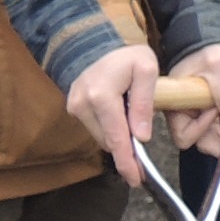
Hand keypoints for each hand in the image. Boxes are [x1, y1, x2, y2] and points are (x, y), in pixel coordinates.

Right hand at [67, 41, 163, 185]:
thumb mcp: (146, 70)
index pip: (116, 138)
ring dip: (118, 137)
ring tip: (133, 126)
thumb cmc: (126, 54)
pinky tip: (120, 118)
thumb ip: (145, 103)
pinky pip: (95, 127)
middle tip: (142, 161)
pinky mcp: (73, 107)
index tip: (136, 180)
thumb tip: (141, 137)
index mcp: (101, 96)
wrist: (96, 41)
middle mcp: (82, 104)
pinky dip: (109, 128)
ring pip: (102, 136)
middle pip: (109, 141)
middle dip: (126, 152)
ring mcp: (75, 106)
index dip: (127, 162)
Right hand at [166, 44, 219, 158]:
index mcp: (177, 104)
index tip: (217, 112)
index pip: (185, 133)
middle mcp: (186, 115)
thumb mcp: (219, 65)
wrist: (217, 41)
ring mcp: (201, 116)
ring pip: (219, 138)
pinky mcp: (214, 114)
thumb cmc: (210, 50)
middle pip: (205, 141)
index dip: (202, 130)